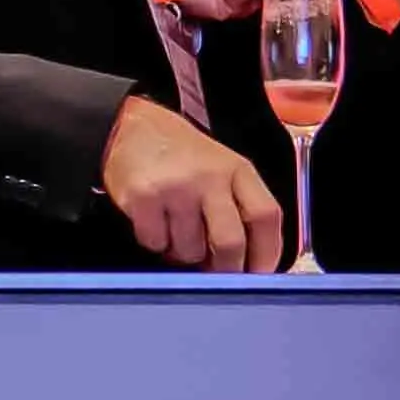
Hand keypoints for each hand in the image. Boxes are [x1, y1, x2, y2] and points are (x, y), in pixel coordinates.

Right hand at [100, 97, 283, 271]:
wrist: (132, 126)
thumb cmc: (180, 154)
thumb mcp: (221, 168)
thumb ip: (239, 208)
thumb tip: (248, 262)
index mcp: (237, 170)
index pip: (266, 216)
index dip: (267, 252)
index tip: (259, 272)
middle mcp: (210, 177)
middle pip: (230, 243)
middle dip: (224, 268)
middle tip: (215, 272)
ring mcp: (176, 188)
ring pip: (189, 252)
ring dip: (183, 253)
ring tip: (176, 229)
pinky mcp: (144, 198)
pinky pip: (156, 244)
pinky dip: (155, 242)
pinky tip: (154, 220)